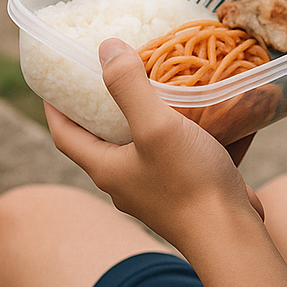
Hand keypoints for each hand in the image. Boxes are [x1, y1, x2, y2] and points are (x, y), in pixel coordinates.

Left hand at [46, 39, 263, 247]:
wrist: (233, 238)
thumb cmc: (189, 183)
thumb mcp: (155, 126)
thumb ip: (129, 87)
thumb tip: (106, 48)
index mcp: (107, 168)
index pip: (64, 134)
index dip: (54, 105)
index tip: (54, 77)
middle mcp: (126, 181)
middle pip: (104, 137)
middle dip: (107, 103)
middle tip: (116, 68)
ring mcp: (158, 188)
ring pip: (147, 142)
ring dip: (153, 113)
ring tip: (164, 80)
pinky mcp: (188, 190)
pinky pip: (184, 151)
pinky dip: (193, 129)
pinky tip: (212, 108)